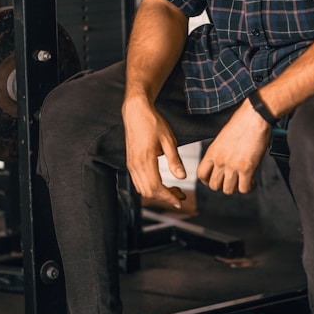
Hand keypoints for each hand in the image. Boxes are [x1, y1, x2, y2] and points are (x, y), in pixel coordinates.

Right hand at [122, 95, 186, 210]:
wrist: (136, 112)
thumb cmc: (153, 123)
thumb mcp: (168, 140)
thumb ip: (174, 160)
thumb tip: (182, 177)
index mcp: (145, 160)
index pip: (156, 187)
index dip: (168, 197)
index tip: (179, 202)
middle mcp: (135, 165)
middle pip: (149, 192)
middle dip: (165, 197)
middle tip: (181, 195)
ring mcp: (131, 165)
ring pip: (143, 189)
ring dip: (158, 194)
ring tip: (174, 190)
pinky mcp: (130, 163)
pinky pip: (138, 182)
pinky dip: (150, 187)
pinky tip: (162, 183)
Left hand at [197, 99, 270, 194]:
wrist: (254, 117)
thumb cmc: (242, 123)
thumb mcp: (223, 138)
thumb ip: (220, 152)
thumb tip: (224, 163)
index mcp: (212, 152)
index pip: (201, 175)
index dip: (207, 181)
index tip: (215, 180)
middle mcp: (220, 161)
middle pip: (214, 186)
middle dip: (223, 186)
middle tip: (232, 182)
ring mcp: (232, 166)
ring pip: (228, 190)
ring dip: (237, 188)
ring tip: (244, 182)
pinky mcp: (247, 168)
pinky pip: (244, 189)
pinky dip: (249, 188)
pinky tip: (253, 181)